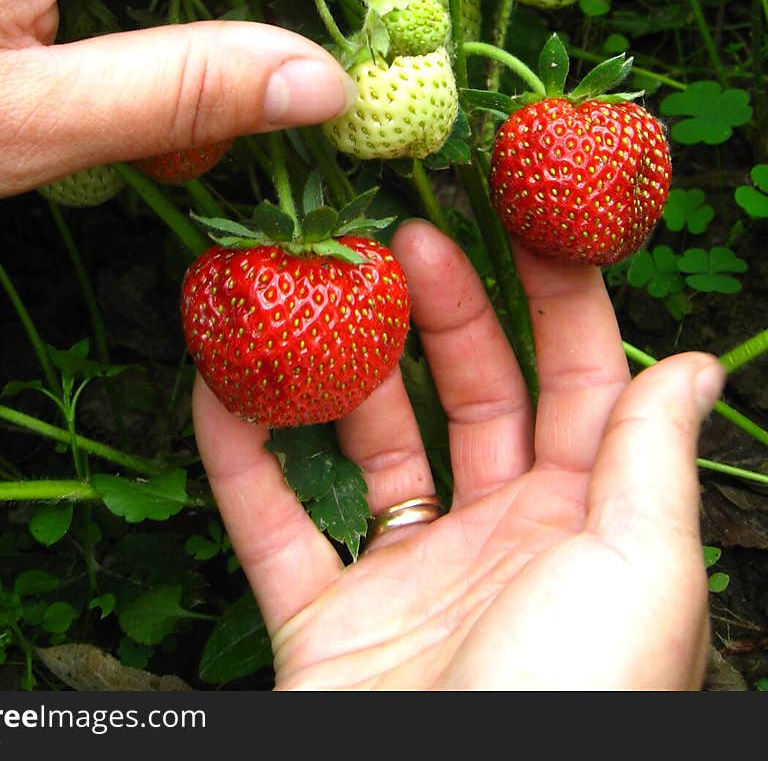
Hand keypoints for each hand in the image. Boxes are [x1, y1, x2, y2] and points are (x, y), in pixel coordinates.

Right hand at [193, 219, 725, 690]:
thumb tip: (698, 363)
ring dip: (340, 365)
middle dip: (444, 306)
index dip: (556, 292)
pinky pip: (271, 521)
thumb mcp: (638, 576)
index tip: (526, 212)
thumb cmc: (570, 707)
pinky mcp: (325, 618)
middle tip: (402, 232)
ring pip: (369, 442)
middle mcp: (503, 537)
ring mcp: (411, 575)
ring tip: (312, 286)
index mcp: (589, 525)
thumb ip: (653, 462)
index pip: (579, 379)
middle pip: (472, 392)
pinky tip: (222, 384)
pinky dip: (239, 454)